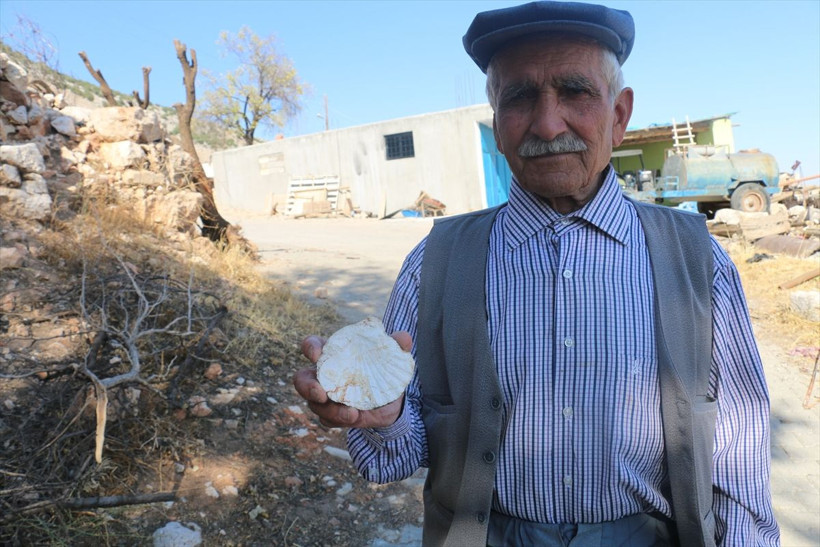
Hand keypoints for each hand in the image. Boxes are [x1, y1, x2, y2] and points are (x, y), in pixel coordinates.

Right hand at [293, 331, 412, 428]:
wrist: (391, 400)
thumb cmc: (383, 369)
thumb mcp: (392, 357)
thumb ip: (396, 345)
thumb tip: (404, 338)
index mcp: (332, 353)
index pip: (312, 345)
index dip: (310, 348)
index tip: (316, 355)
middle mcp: (322, 375)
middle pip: (301, 380)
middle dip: (307, 387)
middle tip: (321, 394)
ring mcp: (324, 397)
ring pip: (315, 404)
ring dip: (330, 410)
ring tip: (351, 414)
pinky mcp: (332, 415)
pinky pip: (327, 420)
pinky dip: (339, 420)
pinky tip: (355, 418)